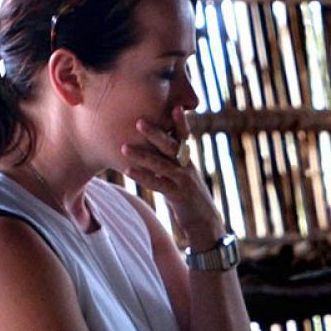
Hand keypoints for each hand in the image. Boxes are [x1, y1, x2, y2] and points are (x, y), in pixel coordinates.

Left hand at [121, 106, 223, 244]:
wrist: (205, 224)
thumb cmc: (190, 198)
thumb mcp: (183, 177)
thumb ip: (171, 163)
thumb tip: (155, 148)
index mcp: (188, 161)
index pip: (185, 137)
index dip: (181, 122)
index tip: (176, 106)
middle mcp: (187, 168)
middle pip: (171, 147)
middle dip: (155, 134)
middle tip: (138, 121)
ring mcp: (184, 182)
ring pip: (162, 165)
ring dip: (143, 156)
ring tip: (124, 147)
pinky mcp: (179, 196)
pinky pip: (159, 185)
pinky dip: (144, 177)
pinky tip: (128, 171)